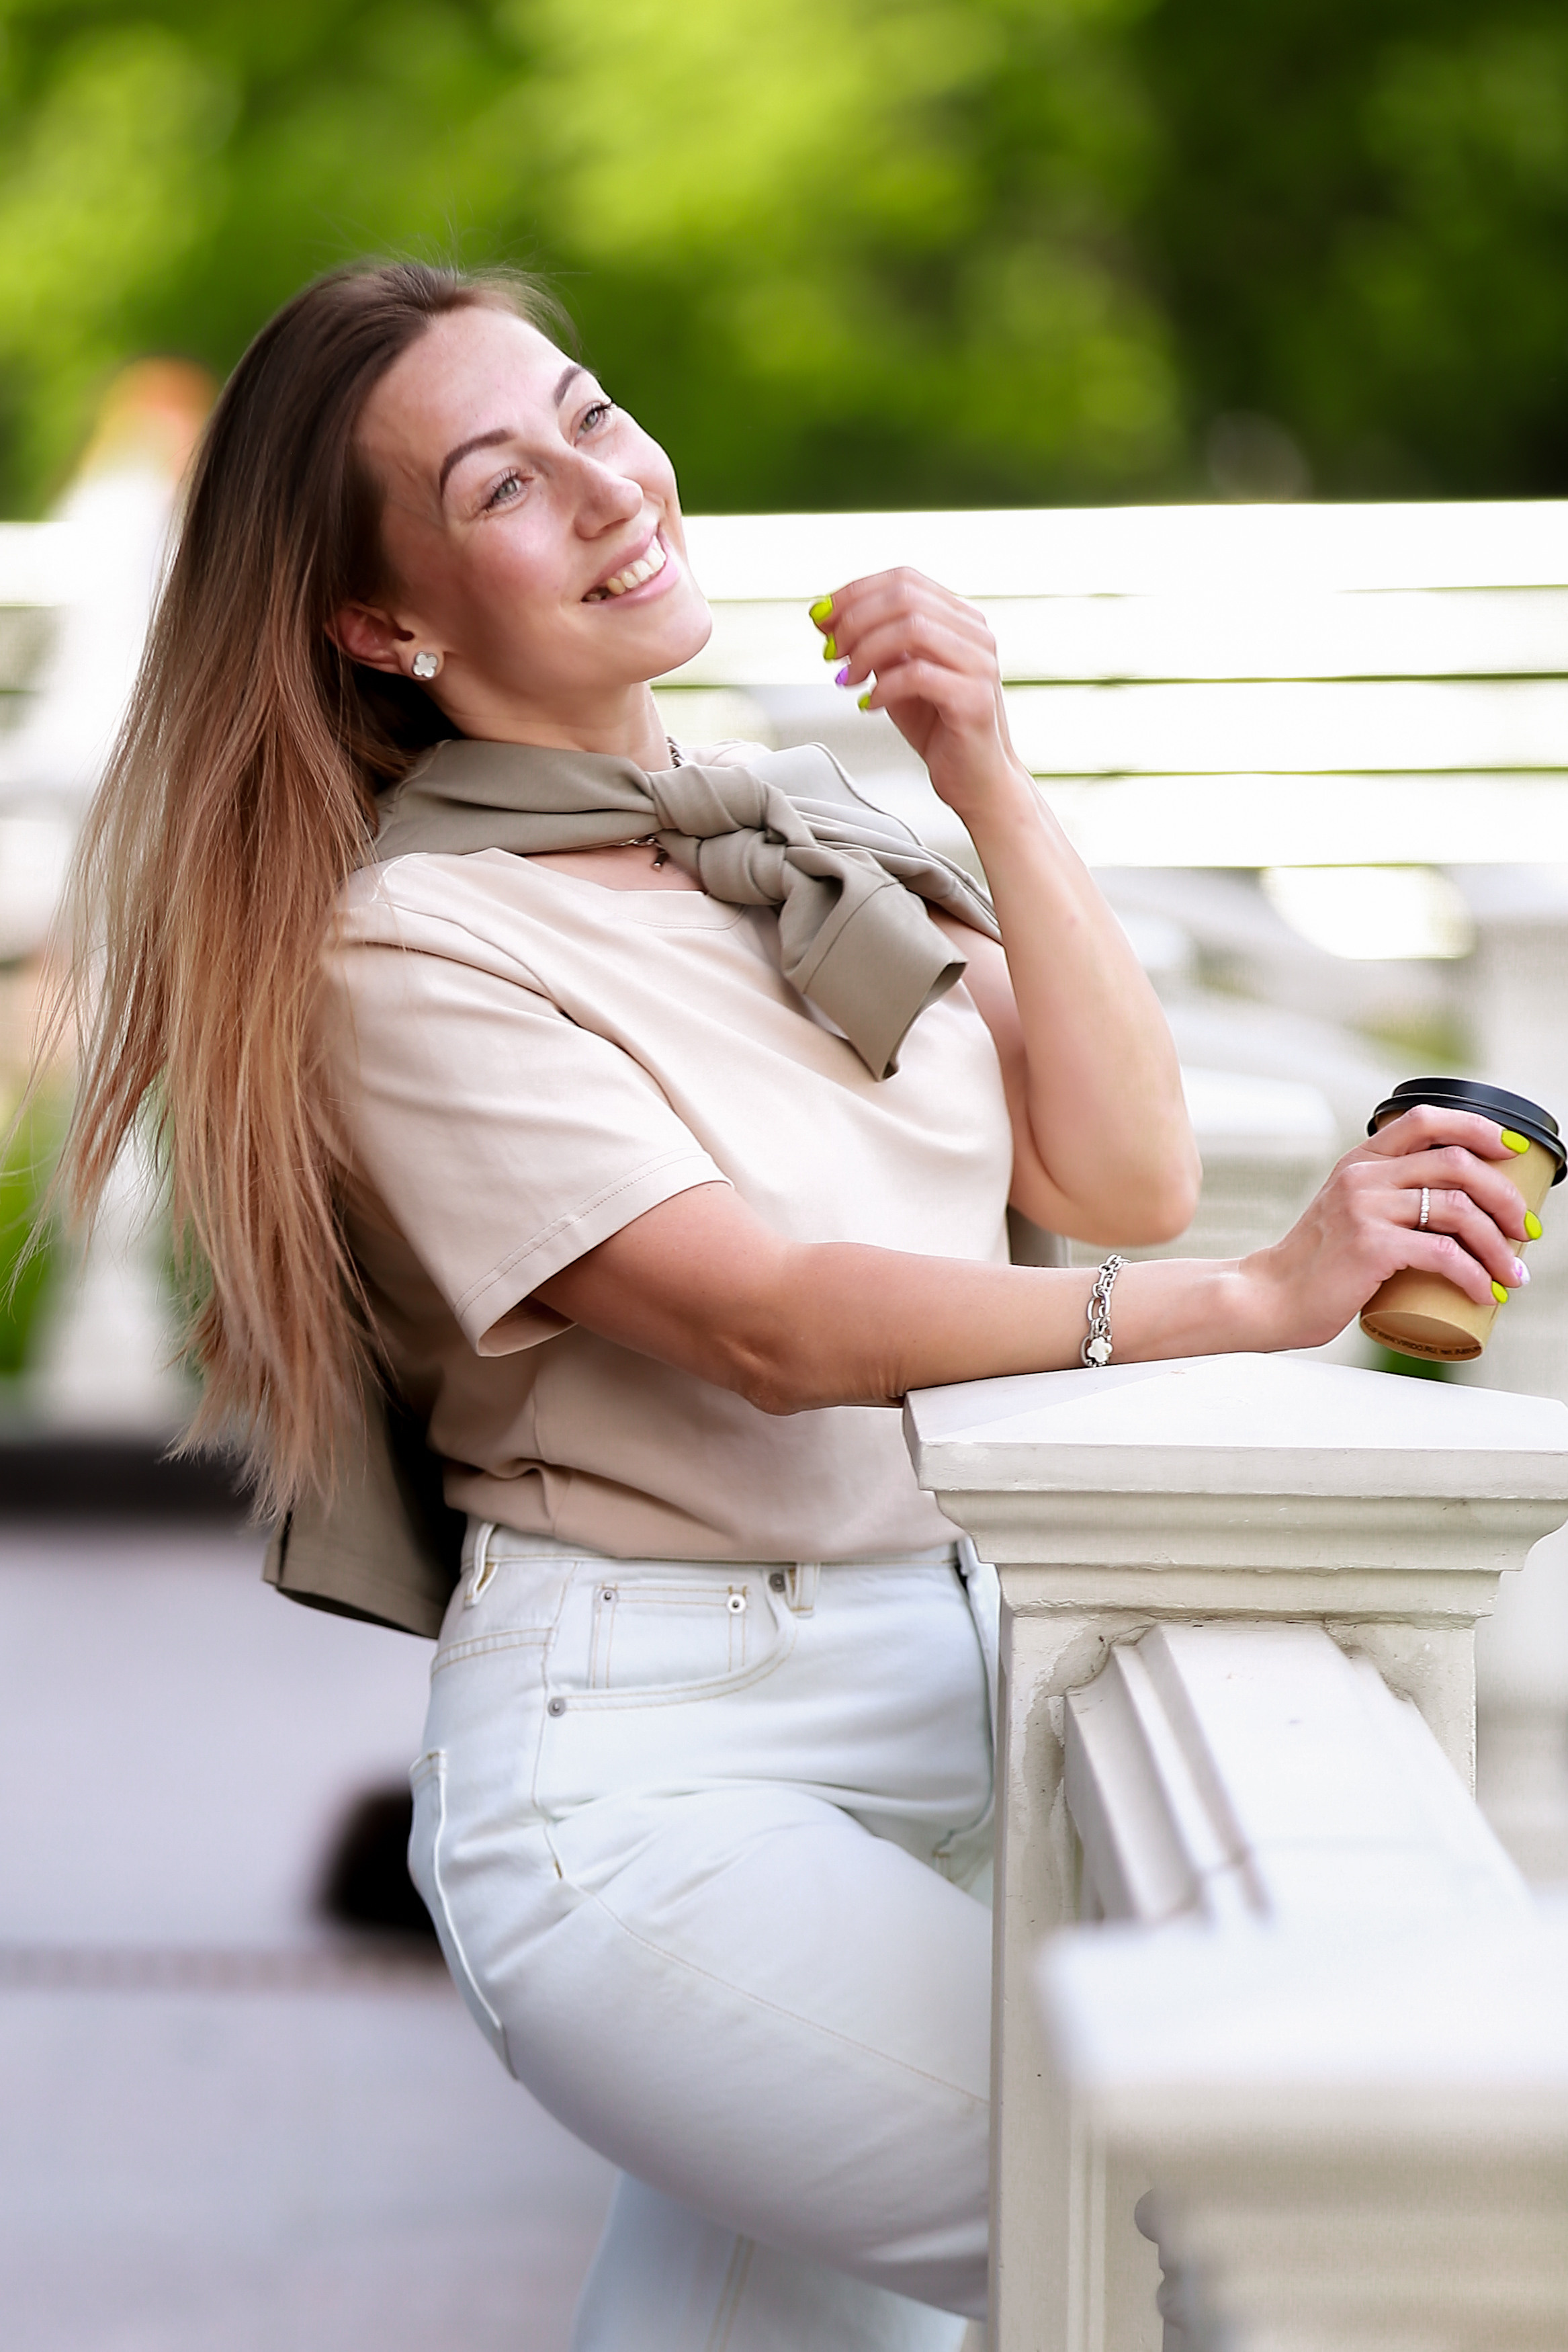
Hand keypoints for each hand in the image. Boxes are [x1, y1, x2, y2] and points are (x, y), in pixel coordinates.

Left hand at [813, 569, 1027, 819]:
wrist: (977, 780)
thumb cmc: (940, 728)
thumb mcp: (898, 675)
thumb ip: (873, 644)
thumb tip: (828, 619)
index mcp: (959, 618)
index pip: (904, 580)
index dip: (854, 592)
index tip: (821, 616)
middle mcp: (975, 634)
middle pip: (905, 598)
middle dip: (854, 621)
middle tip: (832, 651)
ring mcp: (979, 664)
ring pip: (912, 628)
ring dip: (866, 650)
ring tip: (849, 679)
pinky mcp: (973, 699)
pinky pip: (919, 675)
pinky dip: (884, 687)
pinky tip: (871, 703)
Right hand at [1242, 1105, 1534, 1349]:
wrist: (1271, 1298)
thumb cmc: (1317, 1265)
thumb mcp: (1348, 1212)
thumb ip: (1387, 1198)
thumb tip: (1459, 1211)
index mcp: (1361, 1160)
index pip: (1426, 1119)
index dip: (1478, 1127)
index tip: (1514, 1150)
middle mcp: (1363, 1176)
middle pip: (1456, 1163)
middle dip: (1505, 1197)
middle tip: (1525, 1228)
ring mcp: (1364, 1209)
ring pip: (1458, 1209)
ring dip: (1499, 1244)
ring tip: (1514, 1273)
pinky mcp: (1369, 1246)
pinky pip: (1443, 1253)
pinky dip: (1475, 1274)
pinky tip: (1486, 1292)